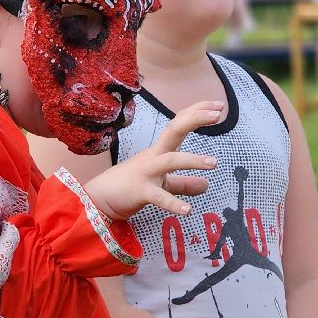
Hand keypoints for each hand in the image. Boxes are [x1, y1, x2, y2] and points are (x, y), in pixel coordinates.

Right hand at [82, 101, 221, 220]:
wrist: (99, 199)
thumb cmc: (130, 187)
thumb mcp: (162, 184)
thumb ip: (184, 183)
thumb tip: (206, 185)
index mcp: (160, 150)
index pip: (179, 124)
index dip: (197, 112)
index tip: (219, 107)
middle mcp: (154, 156)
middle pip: (174, 130)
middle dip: (195, 119)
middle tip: (217, 115)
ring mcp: (146, 172)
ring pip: (170, 160)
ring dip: (192, 160)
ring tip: (214, 163)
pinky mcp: (140, 192)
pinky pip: (159, 197)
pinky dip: (173, 204)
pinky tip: (188, 210)